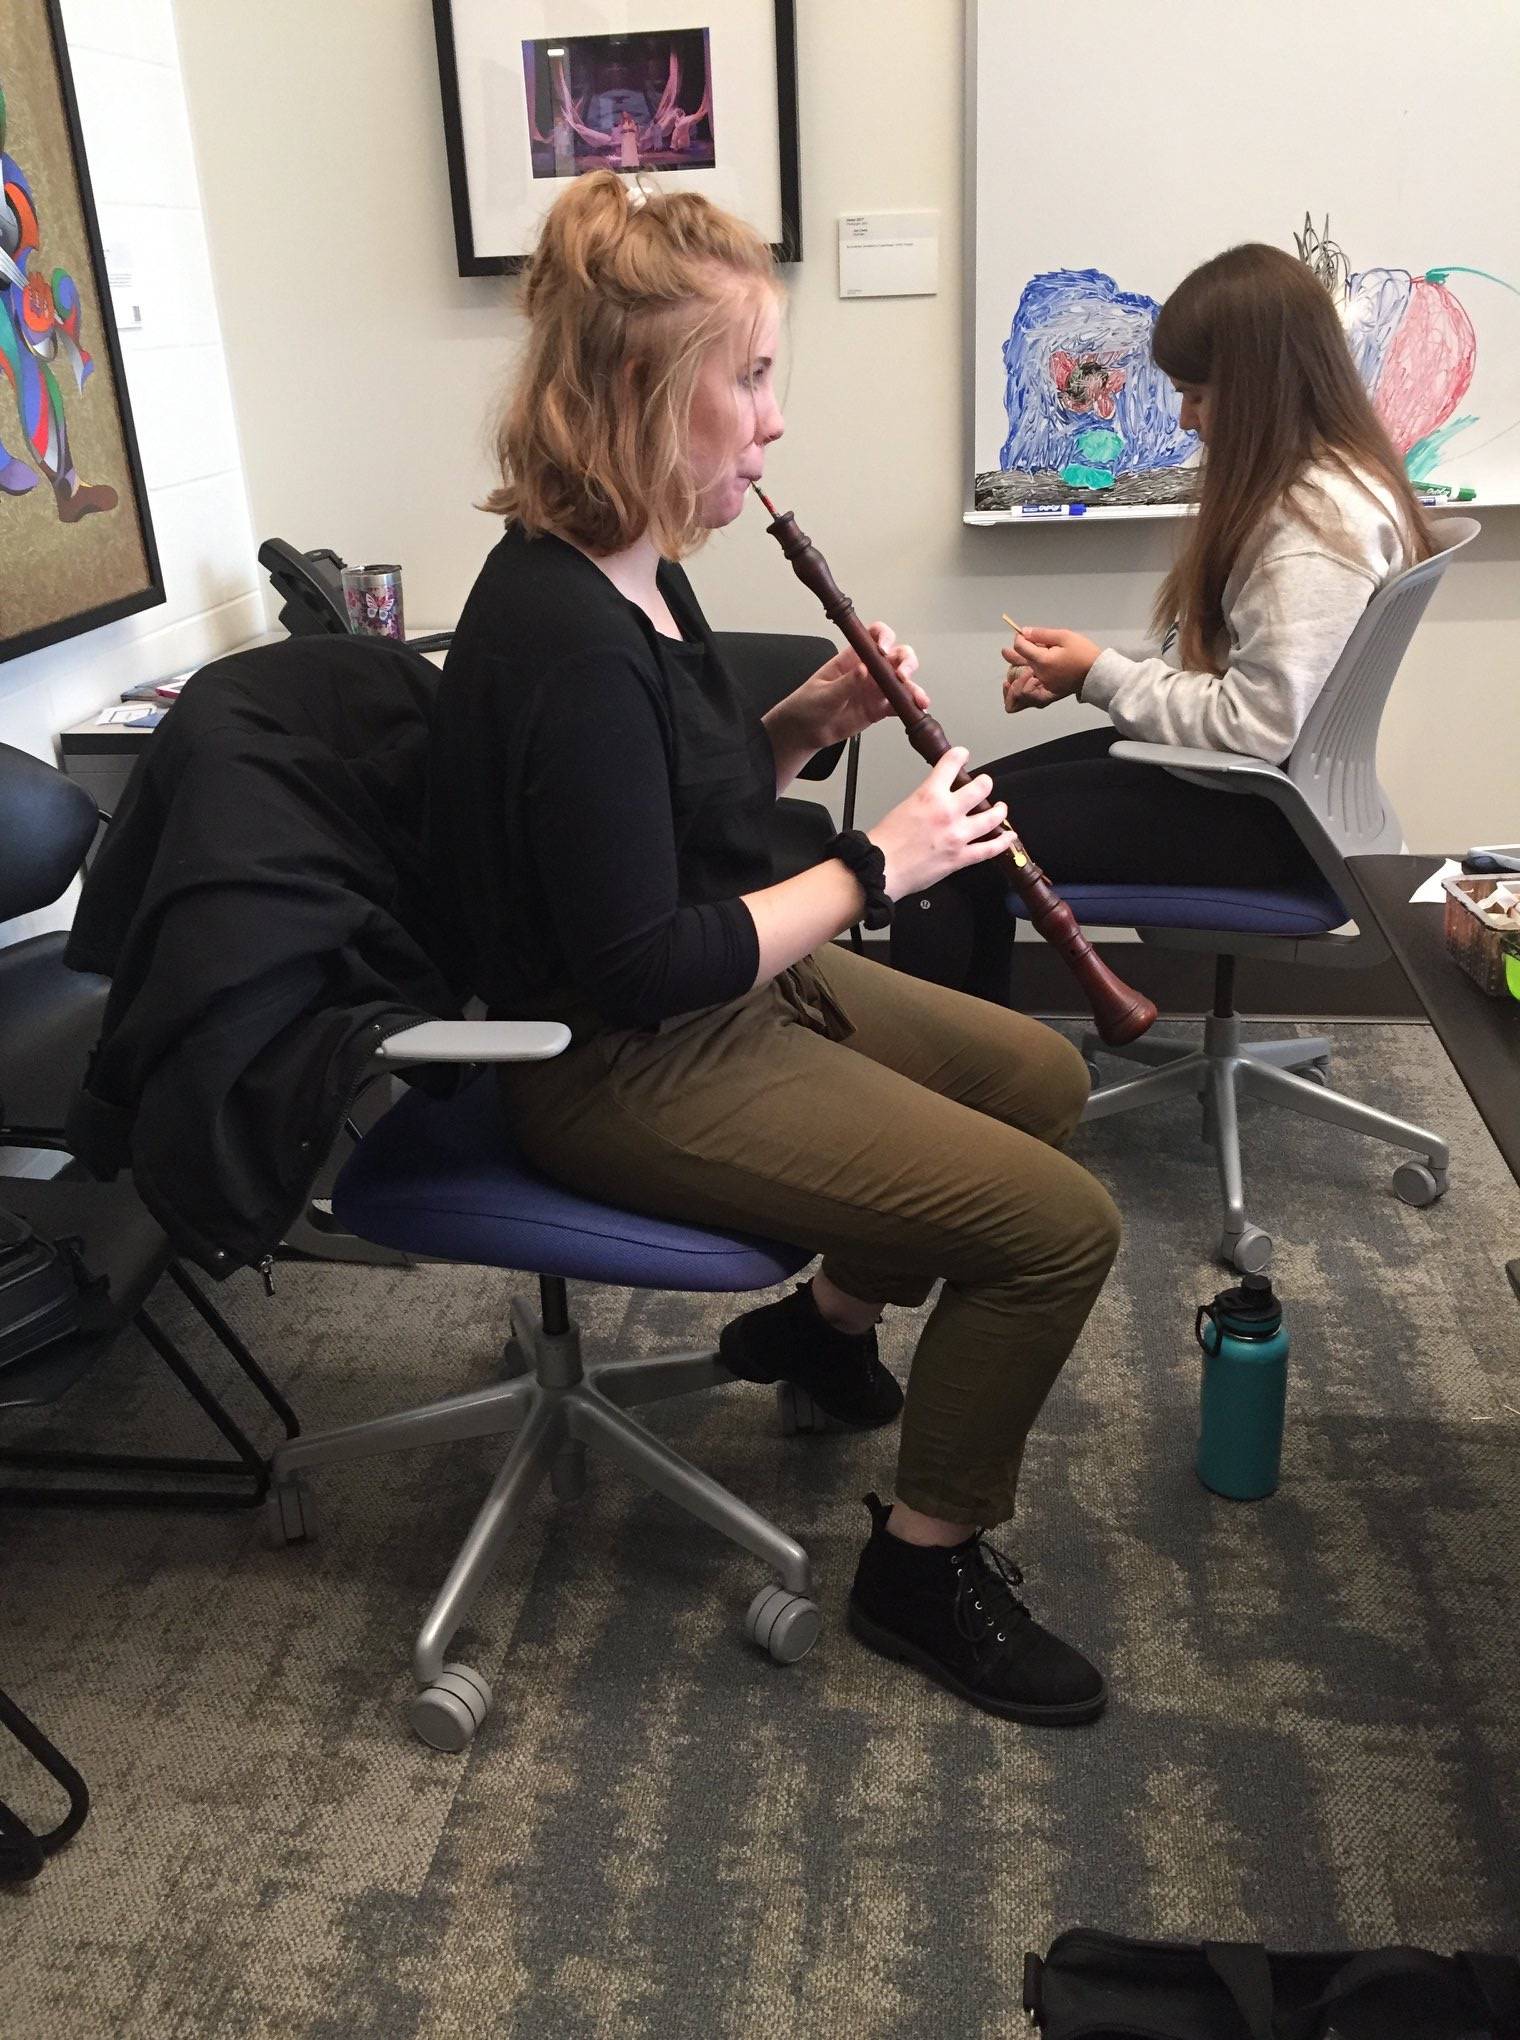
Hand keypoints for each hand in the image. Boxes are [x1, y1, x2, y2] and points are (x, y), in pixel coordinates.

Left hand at [795, 621, 926, 747]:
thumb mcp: (823, 693)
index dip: (884, 637)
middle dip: (905, 662)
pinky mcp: (878, 709)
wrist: (805, 732)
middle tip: (902, 675)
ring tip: (918, 699)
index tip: (884, 650)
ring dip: (913, 688)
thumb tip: (863, 670)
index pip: (874, 636)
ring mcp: (874, 689)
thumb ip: (845, 683)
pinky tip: (916, 711)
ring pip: (902, 682)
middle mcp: (868, 670)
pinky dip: (909, 708)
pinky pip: (898, 705)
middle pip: (896, 656)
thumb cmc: (808, 705)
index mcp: (852, 658)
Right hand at [865, 748, 1012, 897]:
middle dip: (985, 783)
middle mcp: (947, 812)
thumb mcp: (904, 807)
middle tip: (984, 785)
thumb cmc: (885, 842)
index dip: (960, 755)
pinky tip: (1008, 837)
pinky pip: (990, 849)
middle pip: (980, 788)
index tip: (963, 755)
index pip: (951, 763)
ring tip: (1001, 808)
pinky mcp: (960, 857)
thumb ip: (925, 801)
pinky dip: (1002, 843)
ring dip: (999, 810)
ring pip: (992, 817)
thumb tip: (935, 802)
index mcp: (929, 795)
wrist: (881, 868)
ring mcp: (957, 835)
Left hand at [1000, 626, 1100, 711]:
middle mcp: (1039, 675)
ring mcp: (1043, 686)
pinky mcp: (1049, 693)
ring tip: (1008, 671)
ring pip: (1019, 686)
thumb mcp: (1064, 636)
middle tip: (1005, 652)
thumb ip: (1042, 634)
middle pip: (1017, 667)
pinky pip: (1029, 697)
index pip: (1020, 648)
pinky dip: (1022, 691)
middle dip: (1011, 657)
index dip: (1019, 638)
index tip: (1022, 634)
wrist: (1098, 673)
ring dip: (1012, 677)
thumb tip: (1024, 632)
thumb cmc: (1083, 652)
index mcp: (1042, 660)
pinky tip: (1018, 686)